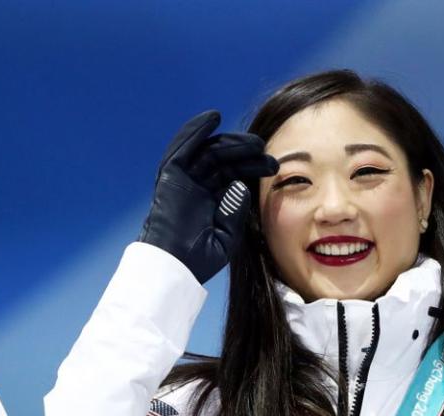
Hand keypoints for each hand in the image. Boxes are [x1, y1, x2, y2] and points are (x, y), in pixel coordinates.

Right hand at [138, 110, 277, 283]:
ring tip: (252, 141)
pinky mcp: (170, 179)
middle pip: (222, 161)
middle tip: (267, 152)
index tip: (273, 166)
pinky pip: (181, 149)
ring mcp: (182, 183)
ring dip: (230, 142)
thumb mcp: (226, 237)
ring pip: (207, 152)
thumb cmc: (196, 262)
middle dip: (246, 154)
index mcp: (208, 203)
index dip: (252, 167)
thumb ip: (235, 212)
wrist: (173, 269)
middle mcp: (195, 189)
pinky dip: (194, 131)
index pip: (232, 175)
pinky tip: (212, 118)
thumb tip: (242, 186)